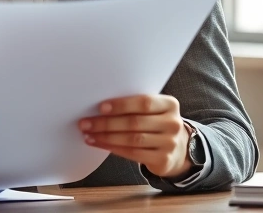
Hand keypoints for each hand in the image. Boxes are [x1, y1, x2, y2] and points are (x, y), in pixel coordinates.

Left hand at [78, 94, 192, 178]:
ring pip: (132, 139)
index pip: (144, 102)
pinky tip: (98, 143)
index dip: (121, 105)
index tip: (100, 108)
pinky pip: (133, 153)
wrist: (177, 149)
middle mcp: (173, 123)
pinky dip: (112, 148)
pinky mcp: (163, 159)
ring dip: (106, 137)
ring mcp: (170, 143)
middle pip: (134, 122)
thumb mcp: (153, 110)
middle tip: (85, 123)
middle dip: (106, 123)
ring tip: (88, 134)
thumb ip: (134, 106)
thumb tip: (99, 107)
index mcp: (170, 105)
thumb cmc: (155, 124)